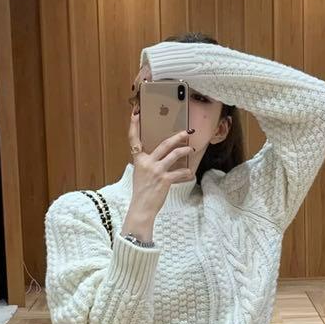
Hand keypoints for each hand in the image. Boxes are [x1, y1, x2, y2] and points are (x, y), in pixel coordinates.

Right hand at [127, 94, 195, 219]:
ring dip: (185, 150)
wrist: (141, 208)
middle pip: (164, 144)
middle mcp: (147, 163)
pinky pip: (180, 172)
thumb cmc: (142, 192)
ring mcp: (156, 170)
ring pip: (174, 154)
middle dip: (177, 136)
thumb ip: (147, 163)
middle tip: (186, 132)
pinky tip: (190, 172)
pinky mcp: (165, 180)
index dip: (133, 126)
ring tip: (191, 148)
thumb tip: (159, 157)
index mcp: (139, 160)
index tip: (135, 114)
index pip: (134, 139)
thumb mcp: (140, 174)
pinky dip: (186, 172)